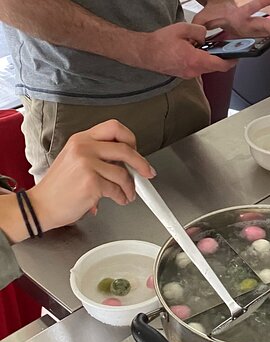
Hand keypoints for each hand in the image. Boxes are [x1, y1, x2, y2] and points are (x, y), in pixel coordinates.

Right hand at [29, 120, 155, 231]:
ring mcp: (86, 164)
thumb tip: (128, 161)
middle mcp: (83, 147)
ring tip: (128, 194)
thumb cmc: (60, 187)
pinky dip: (122, 197)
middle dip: (141, 163)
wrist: (42, 206)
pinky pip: (118, 189)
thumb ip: (99, 155)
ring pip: (124, 173)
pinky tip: (119, 199)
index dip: (130, 139)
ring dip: (130, 187)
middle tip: (147, 173)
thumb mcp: (76, 160)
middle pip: (126, 148)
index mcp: (81, 139)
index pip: (114, 127)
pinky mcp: (91, 182)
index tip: (136, 151)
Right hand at [136, 23, 235, 77]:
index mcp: (195, 60)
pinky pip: (197, 68)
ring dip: (206, 57)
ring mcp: (189, 74)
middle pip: (214, 66)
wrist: (145, 53)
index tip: (236, 57)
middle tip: (219, 47)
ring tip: (198, 46)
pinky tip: (191, 51)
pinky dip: (198, 60)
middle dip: (217, 56)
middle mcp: (193, 70)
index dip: (231, 61)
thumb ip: (198, 31)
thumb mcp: (182, 29)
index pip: (220, 65)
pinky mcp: (184, 74)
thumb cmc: (159, 43)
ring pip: (205, 67)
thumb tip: (205, 35)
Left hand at [193, 0, 269, 40]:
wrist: (215, 9)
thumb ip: (200, 26)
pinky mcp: (250, 31)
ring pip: (266, 29)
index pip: (251, 7)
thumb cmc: (212, 12)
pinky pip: (263, 34)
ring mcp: (250, 25)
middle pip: (263, 23)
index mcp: (237, 15)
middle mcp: (247, 20)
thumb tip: (199, 37)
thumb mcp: (202, 18)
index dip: (262, 2)